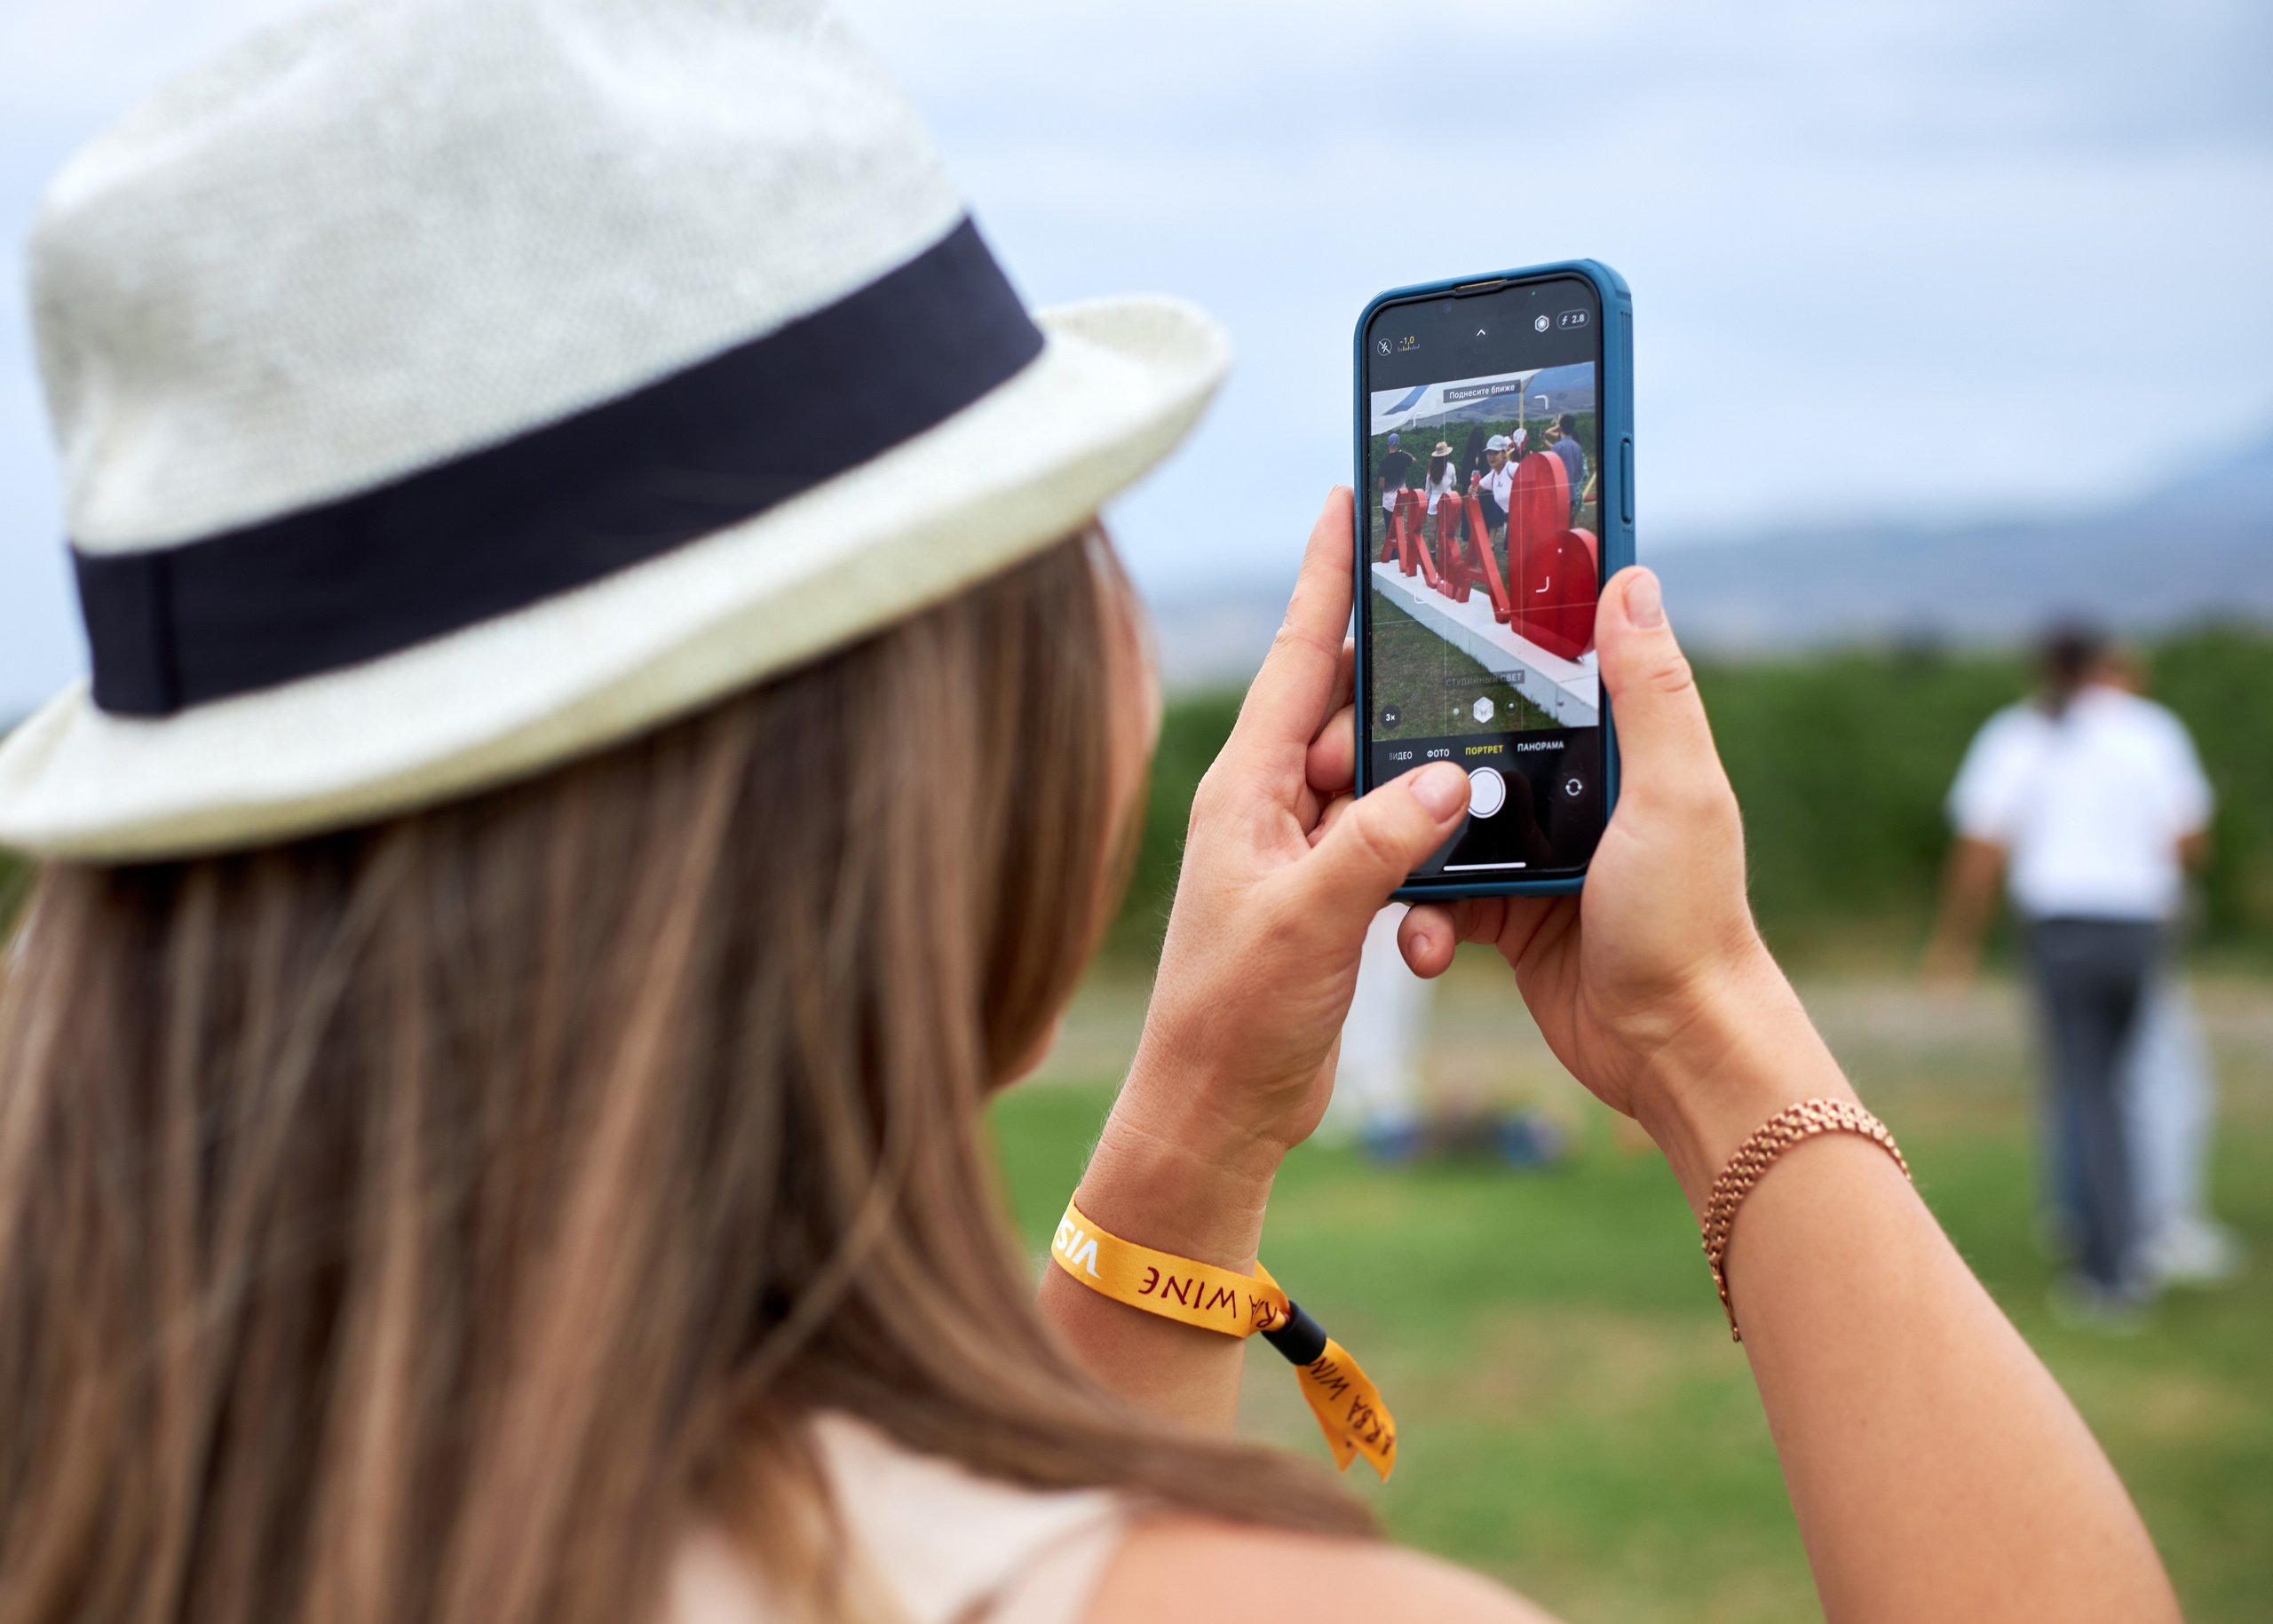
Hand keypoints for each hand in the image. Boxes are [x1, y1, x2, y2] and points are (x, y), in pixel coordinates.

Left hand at [1115, 489, 1469, 1194]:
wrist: (1217, 1110)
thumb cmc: (1234, 1014)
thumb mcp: (1311, 920)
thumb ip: (1379, 844)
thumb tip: (1450, 780)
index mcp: (1248, 786)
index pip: (1301, 655)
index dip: (1330, 573)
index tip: (1352, 496)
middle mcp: (1270, 804)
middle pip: (1351, 709)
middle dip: (1406, 680)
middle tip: (1469, 635)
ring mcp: (1298, 849)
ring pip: (1379, 774)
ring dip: (1421, 774)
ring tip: (1473, 759)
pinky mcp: (1327, 894)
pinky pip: (1387, 835)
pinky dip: (1422, 837)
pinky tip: (1452, 851)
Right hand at [1396, 567, 1853, 1209]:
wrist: (1671, 1048)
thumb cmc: (1687, 920)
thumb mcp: (1675, 795)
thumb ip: (1651, 694)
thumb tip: (1629, 575)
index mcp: (1611, 743)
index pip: (1548, 653)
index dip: (1494, 613)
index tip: (1427, 574)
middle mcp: (1565, 785)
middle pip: (1460, 731)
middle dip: (1395, 738)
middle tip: (1340, 748)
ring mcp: (1527, 847)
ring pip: (1428, 812)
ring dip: (1390, 833)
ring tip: (1354, 841)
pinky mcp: (1499, 911)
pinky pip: (1430, 891)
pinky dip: (1412, 913)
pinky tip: (1415, 940)